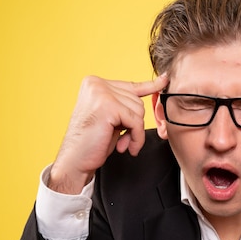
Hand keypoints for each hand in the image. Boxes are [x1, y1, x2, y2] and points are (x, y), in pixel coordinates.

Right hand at [49, 74, 168, 193]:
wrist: (75, 160)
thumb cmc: (93, 142)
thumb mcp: (113, 117)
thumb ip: (126, 103)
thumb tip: (156, 86)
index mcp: (95, 83)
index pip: (131, 85)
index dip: (150, 86)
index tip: (165, 79)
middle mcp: (96, 84)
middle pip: (137, 101)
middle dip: (134, 124)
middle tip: (123, 138)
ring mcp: (101, 93)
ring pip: (139, 111)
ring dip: (135, 132)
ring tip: (121, 142)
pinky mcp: (108, 107)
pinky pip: (136, 122)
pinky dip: (136, 137)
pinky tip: (126, 146)